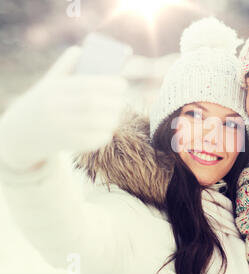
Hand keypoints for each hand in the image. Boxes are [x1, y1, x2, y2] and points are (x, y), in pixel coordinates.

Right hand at [0, 47, 127, 170]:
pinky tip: (107, 130)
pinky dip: (104, 135)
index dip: (108, 84)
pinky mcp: (65, 143)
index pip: (86, 85)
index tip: (123, 84)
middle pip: (92, 104)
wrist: (21, 133)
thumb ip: (65, 65)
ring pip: (94, 123)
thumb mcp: (49, 83)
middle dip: (113, 102)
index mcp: (54, 89)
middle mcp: (55, 108)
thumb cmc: (42, 103)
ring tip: (117, 115)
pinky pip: (91, 140)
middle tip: (122, 101)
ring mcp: (60, 127)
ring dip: (112, 119)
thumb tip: (83, 49)